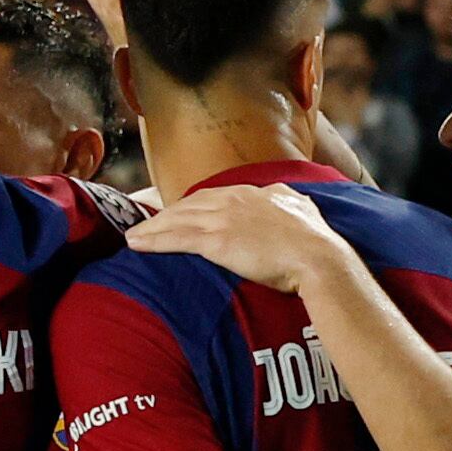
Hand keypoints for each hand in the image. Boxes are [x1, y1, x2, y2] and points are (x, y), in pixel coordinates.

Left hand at [124, 183, 363, 297]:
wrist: (319, 258)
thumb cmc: (316, 241)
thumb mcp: (303, 208)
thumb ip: (289, 201)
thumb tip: (289, 196)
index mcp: (255, 192)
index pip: (212, 195)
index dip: (190, 205)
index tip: (175, 213)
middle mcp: (235, 199)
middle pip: (188, 204)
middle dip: (164, 215)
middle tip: (143, 224)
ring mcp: (225, 218)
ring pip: (177, 220)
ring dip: (151, 228)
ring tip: (132, 236)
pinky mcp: (218, 241)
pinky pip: (177, 238)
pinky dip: (153, 240)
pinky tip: (136, 244)